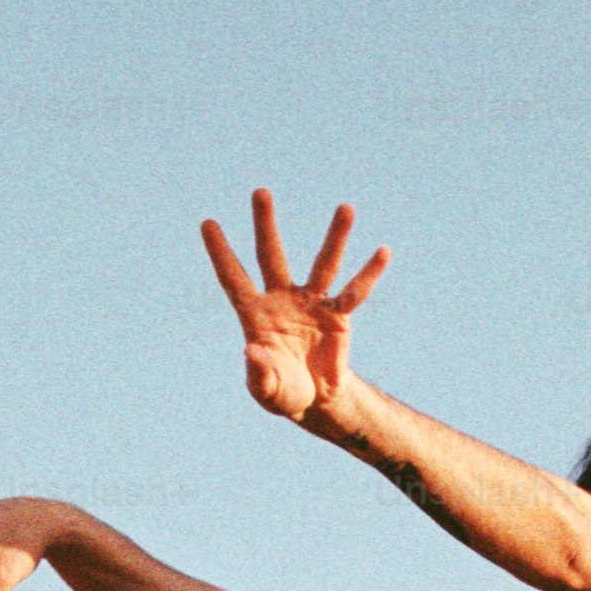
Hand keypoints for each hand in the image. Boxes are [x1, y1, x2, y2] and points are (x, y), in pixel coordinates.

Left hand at [201, 187, 387, 423]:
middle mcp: (281, 299)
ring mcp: (311, 303)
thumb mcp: (266, 390)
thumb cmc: (282, 391)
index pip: (234, 278)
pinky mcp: (338, 315)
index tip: (207, 223)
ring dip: (335, 237)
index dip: (221, 253)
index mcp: (255, 314)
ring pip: (323, 264)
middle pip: (271, 256)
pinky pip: (354, 292)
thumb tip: (252, 351)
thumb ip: (259, 373)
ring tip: (346, 208)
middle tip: (261, 191)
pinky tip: (383, 252)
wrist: (314, 399)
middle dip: (265, 225)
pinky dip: (369, 274)